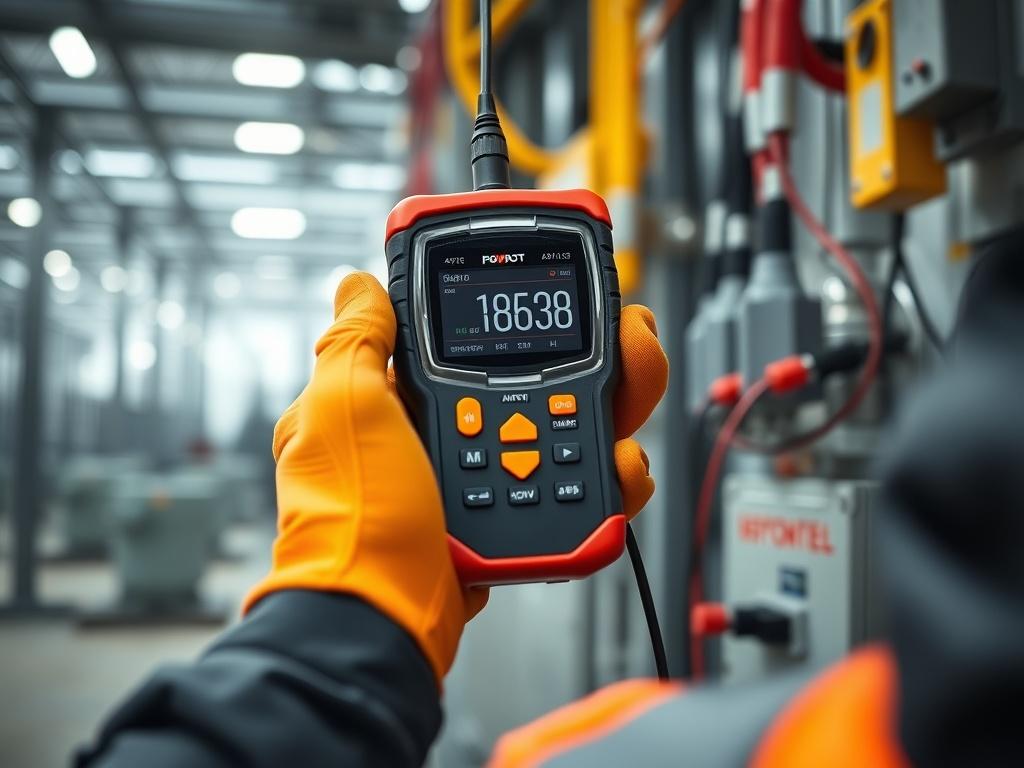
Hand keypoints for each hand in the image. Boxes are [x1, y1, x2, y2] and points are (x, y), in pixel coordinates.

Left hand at [243, 273, 667, 684]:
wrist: (381, 620)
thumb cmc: (353, 518)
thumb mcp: (344, 406)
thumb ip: (357, 340)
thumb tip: (358, 286)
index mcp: (402, 401)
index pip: (479, 339)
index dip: (529, 319)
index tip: (572, 308)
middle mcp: (446, 437)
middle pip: (540, 381)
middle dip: (598, 365)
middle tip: (631, 360)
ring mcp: (484, 480)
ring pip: (569, 431)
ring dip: (612, 420)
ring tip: (625, 421)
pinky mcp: (515, 522)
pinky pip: (575, 489)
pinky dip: (607, 479)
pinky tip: (617, 473)